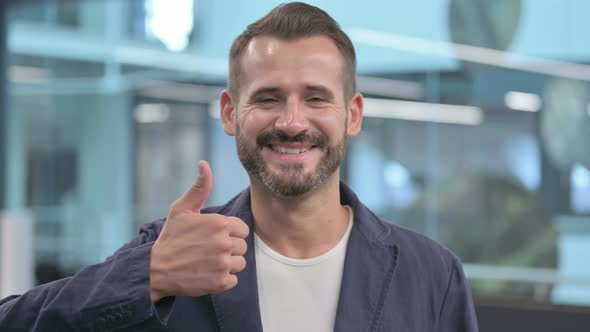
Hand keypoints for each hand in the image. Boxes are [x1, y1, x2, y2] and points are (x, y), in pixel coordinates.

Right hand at [149, 160, 248, 301]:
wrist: (155, 270)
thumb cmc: (171, 237)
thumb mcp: (182, 209)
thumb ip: (200, 187)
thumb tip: (204, 163)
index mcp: (220, 223)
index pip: (242, 229)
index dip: (229, 233)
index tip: (212, 237)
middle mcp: (224, 243)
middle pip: (242, 246)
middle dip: (228, 249)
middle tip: (207, 251)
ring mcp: (222, 263)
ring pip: (240, 263)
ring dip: (227, 264)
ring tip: (207, 262)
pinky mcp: (220, 282)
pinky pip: (234, 280)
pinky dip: (223, 280)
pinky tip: (207, 274)